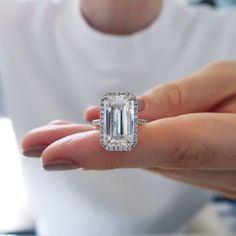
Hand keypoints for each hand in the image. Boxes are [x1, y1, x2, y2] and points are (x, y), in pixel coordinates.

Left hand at [21, 61, 235, 197]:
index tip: (58, 154)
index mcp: (223, 143)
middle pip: (133, 155)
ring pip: (132, 156)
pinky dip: (114, 145)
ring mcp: (190, 169)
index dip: (109, 150)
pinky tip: (91, 133)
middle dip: (81, 149)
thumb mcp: (228, 83)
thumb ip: (181, 98)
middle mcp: (202, 165)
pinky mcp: (182, 163)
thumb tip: (133, 114)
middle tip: (34, 143)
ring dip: (90, 146)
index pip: (158, 146)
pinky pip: (142, 154)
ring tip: (50, 135)